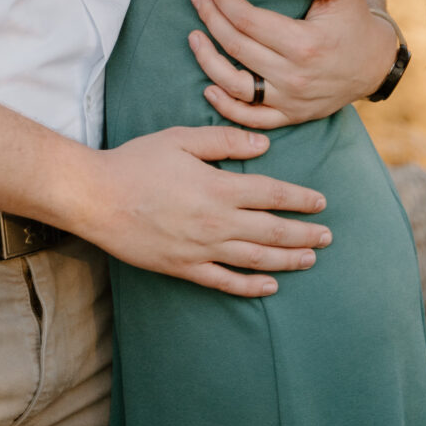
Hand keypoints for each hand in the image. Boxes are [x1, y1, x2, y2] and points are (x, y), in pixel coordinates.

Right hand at [73, 123, 330, 296]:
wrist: (98, 198)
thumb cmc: (137, 162)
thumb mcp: (180, 139)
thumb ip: (224, 140)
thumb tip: (263, 146)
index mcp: (218, 187)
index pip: (271, 194)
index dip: (299, 199)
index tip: (321, 202)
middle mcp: (216, 222)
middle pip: (271, 231)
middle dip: (303, 234)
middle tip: (328, 237)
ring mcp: (202, 249)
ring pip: (256, 259)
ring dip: (287, 260)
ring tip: (310, 259)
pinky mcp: (185, 268)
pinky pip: (225, 282)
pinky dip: (251, 286)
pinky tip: (270, 286)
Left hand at [187, 0, 400, 130]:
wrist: (374, 65)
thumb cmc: (354, 21)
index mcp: (304, 43)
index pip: (248, 21)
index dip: (224, 0)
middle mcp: (294, 76)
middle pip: (237, 47)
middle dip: (210, 19)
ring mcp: (290, 101)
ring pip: (236, 86)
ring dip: (207, 61)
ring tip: (194, 36)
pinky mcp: (290, 116)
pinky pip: (251, 118)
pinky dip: (226, 108)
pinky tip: (209, 88)